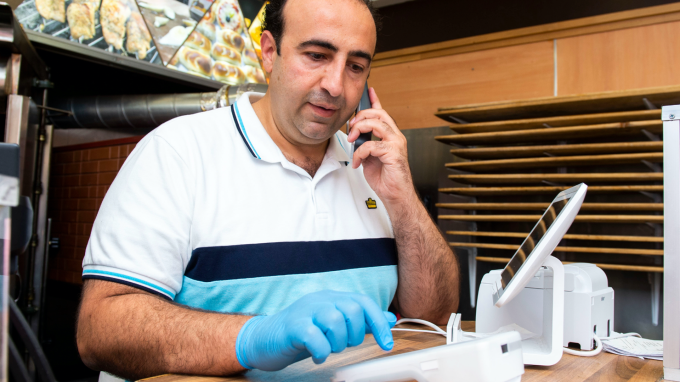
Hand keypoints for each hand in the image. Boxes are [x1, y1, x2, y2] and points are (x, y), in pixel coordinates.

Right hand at [235, 290, 396, 370]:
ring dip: (337, 343)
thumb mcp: (334, 326)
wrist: (264, 339)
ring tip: (328, 349)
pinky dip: (321, 351)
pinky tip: (317, 355)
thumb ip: (361, 322)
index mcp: (332, 298)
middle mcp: (320, 299)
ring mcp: (305, 311)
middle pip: (352, 310)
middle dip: (355, 335)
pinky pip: (315, 337)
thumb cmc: (301, 333)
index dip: (379, 323)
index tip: (387, 344)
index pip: (363, 302)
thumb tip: (390, 319)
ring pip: (335, 321)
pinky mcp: (293, 326)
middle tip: (343, 345)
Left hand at [347, 88, 415, 206]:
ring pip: (376, 124)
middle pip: (379, 114)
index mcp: (391, 136)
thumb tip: (355, 137)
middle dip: (361, 116)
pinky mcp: (394, 153)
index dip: (376, 101)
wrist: (395, 196)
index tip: (369, 91)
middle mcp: (396, 137)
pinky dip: (360, 153)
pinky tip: (357, 162)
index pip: (383, 113)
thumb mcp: (370, 158)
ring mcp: (396, 144)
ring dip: (359, 130)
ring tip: (352, 140)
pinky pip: (371, 145)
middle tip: (351, 127)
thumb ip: (365, 145)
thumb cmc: (386, 179)